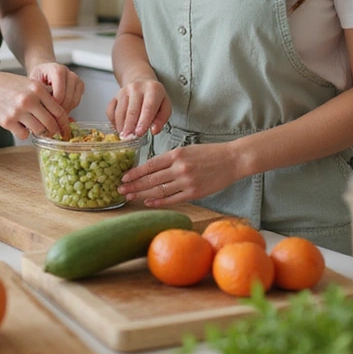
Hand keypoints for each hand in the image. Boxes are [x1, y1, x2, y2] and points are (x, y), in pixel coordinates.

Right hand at [0, 69, 72, 140]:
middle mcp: (30, 100)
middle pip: (50, 123)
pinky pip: (23, 135)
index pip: (58, 110)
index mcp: (38, 88)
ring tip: (35, 127)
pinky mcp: (7, 121)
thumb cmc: (6, 84)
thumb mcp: (28, 83)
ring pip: (39, 131)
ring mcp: (18, 111)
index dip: (64, 123)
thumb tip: (60, 111)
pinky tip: (20, 126)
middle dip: (54, 131)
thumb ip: (44, 94)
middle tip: (55, 134)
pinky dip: (24, 133)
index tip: (66, 129)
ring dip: (39, 132)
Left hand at [28, 62, 84, 113]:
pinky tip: (61, 107)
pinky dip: (70, 107)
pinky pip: (77, 100)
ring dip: (65, 109)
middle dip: (59, 109)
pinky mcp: (80, 84)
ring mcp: (76, 78)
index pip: (59, 93)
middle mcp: (69, 73)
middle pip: (68, 98)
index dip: (53, 104)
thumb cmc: (38, 77)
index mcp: (57, 70)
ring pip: (74, 100)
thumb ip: (40, 93)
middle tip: (51, 114)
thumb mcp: (33, 83)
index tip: (46, 109)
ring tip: (55, 112)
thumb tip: (45, 107)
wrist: (44, 71)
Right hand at [106, 78, 171, 139]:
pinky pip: (111, 110)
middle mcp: (137, 88)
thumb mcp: (165, 106)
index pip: (148, 107)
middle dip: (130, 127)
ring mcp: (124, 91)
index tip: (139, 133)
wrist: (142, 83)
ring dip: (121, 126)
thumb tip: (154, 130)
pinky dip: (113, 121)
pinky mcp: (115, 96)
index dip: (143, 122)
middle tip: (129, 138)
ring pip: (120, 111)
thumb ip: (162, 119)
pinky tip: (119, 128)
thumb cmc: (154, 97)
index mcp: (153, 89)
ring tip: (125, 136)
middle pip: (132, 110)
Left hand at [117, 141, 241, 205]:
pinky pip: (173, 199)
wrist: (232, 160)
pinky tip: (148, 203)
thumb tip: (151, 169)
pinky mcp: (195, 193)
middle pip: (151, 179)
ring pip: (159, 190)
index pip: (150, 165)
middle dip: (134, 185)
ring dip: (142, 194)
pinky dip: (159, 202)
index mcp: (177, 154)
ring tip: (130, 197)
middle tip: (120, 190)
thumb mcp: (188, 150)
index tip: (124, 177)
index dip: (135, 172)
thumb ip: (170, 159)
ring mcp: (187, 181)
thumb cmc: (209, 154)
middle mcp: (180, 168)